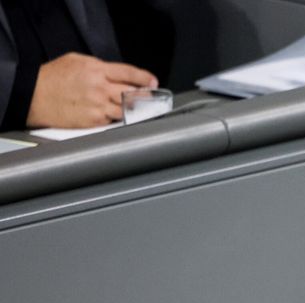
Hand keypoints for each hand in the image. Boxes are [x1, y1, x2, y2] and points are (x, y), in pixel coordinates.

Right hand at [27, 52, 157, 127]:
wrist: (33, 95)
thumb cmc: (52, 77)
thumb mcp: (75, 61)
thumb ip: (98, 66)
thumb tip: (115, 73)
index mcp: (97, 70)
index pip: (129, 73)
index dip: (145, 78)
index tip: (153, 82)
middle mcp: (100, 88)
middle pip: (133, 93)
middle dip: (145, 96)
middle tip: (151, 98)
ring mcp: (98, 106)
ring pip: (127, 110)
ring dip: (136, 110)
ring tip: (141, 110)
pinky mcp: (93, 121)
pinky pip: (113, 121)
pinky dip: (118, 119)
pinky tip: (119, 117)